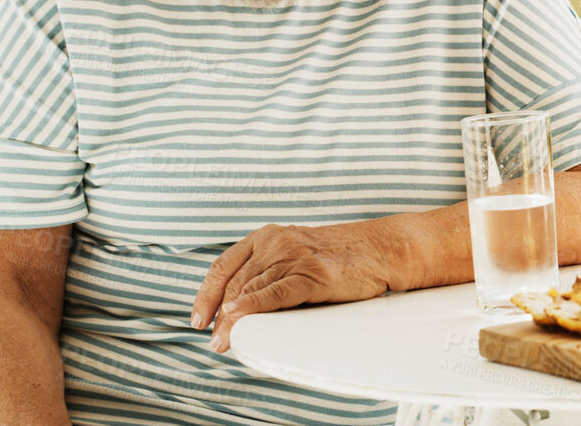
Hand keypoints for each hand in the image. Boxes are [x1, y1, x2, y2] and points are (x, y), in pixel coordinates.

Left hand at [191, 221, 397, 351]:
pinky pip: (275, 293)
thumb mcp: (297, 254)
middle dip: (218, 315)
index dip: (205, 294)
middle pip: (233, 282)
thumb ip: (270, 269)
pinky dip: (252, 306)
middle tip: (214, 341)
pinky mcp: (312, 275)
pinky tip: (238, 316)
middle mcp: (276, 243)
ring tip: (223, 343)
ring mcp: (294, 257)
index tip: (198, 318)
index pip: (223, 266)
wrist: (382, 248)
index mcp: (267, 236)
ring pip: (249, 290)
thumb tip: (241, 304)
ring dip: (231, 321)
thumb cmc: (342, 257)